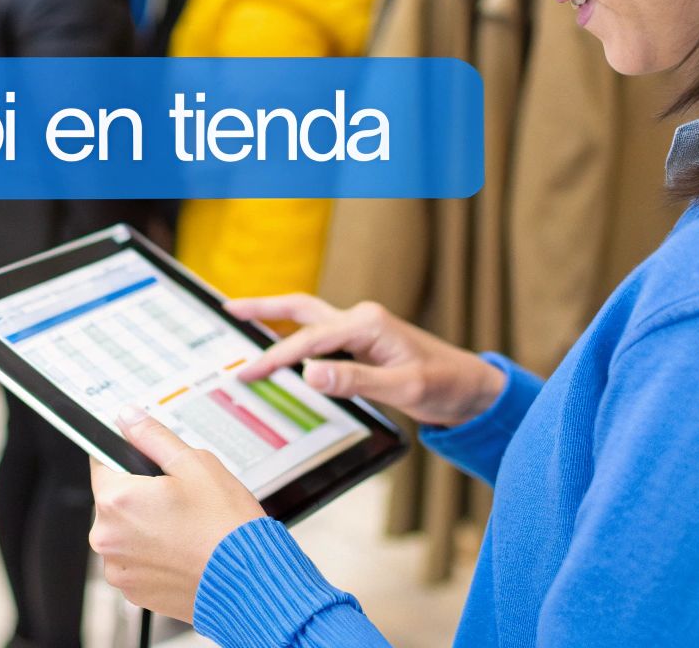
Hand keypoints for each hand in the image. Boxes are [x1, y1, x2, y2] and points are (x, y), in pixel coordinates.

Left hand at [89, 409, 266, 621]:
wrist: (248, 582)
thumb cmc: (224, 526)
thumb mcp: (194, 464)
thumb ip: (152, 436)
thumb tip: (128, 418)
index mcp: (116, 500)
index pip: (101, 461)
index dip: (127, 458)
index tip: (148, 467)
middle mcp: (107, 537)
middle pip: (113, 500)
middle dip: (140, 495)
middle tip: (178, 499)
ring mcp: (119, 568)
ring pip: (125, 532)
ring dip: (145, 527)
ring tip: (184, 528)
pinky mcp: (133, 592)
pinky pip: (136, 561)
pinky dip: (153, 556)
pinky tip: (183, 551)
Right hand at [229, 294, 505, 427]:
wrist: (470, 388)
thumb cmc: (443, 385)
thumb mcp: (403, 389)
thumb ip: (355, 380)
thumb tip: (310, 372)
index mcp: (368, 324)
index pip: (310, 340)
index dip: (276, 357)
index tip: (249, 373)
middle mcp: (361, 320)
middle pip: (302, 309)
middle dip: (263, 308)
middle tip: (228, 309)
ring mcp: (362, 330)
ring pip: (309, 318)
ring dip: (275, 317)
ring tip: (241, 317)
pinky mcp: (363, 343)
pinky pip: (320, 336)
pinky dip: (295, 337)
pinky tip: (282, 349)